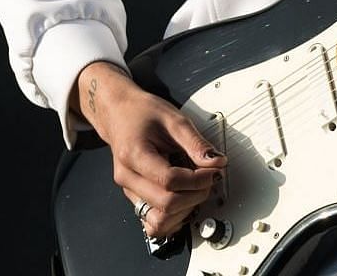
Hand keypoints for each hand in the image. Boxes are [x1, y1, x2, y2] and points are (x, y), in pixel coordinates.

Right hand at [75, 61, 226, 238]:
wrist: (119, 114)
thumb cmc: (142, 113)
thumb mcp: (173, 119)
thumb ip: (196, 143)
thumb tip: (216, 163)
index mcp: (133, 154)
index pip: (169, 181)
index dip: (197, 180)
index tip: (212, 171)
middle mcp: (127, 177)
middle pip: (166, 205)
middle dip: (195, 195)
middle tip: (208, 179)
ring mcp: (129, 191)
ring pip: (159, 220)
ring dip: (185, 210)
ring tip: (196, 190)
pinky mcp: (136, 198)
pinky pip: (154, 223)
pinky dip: (173, 219)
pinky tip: (184, 201)